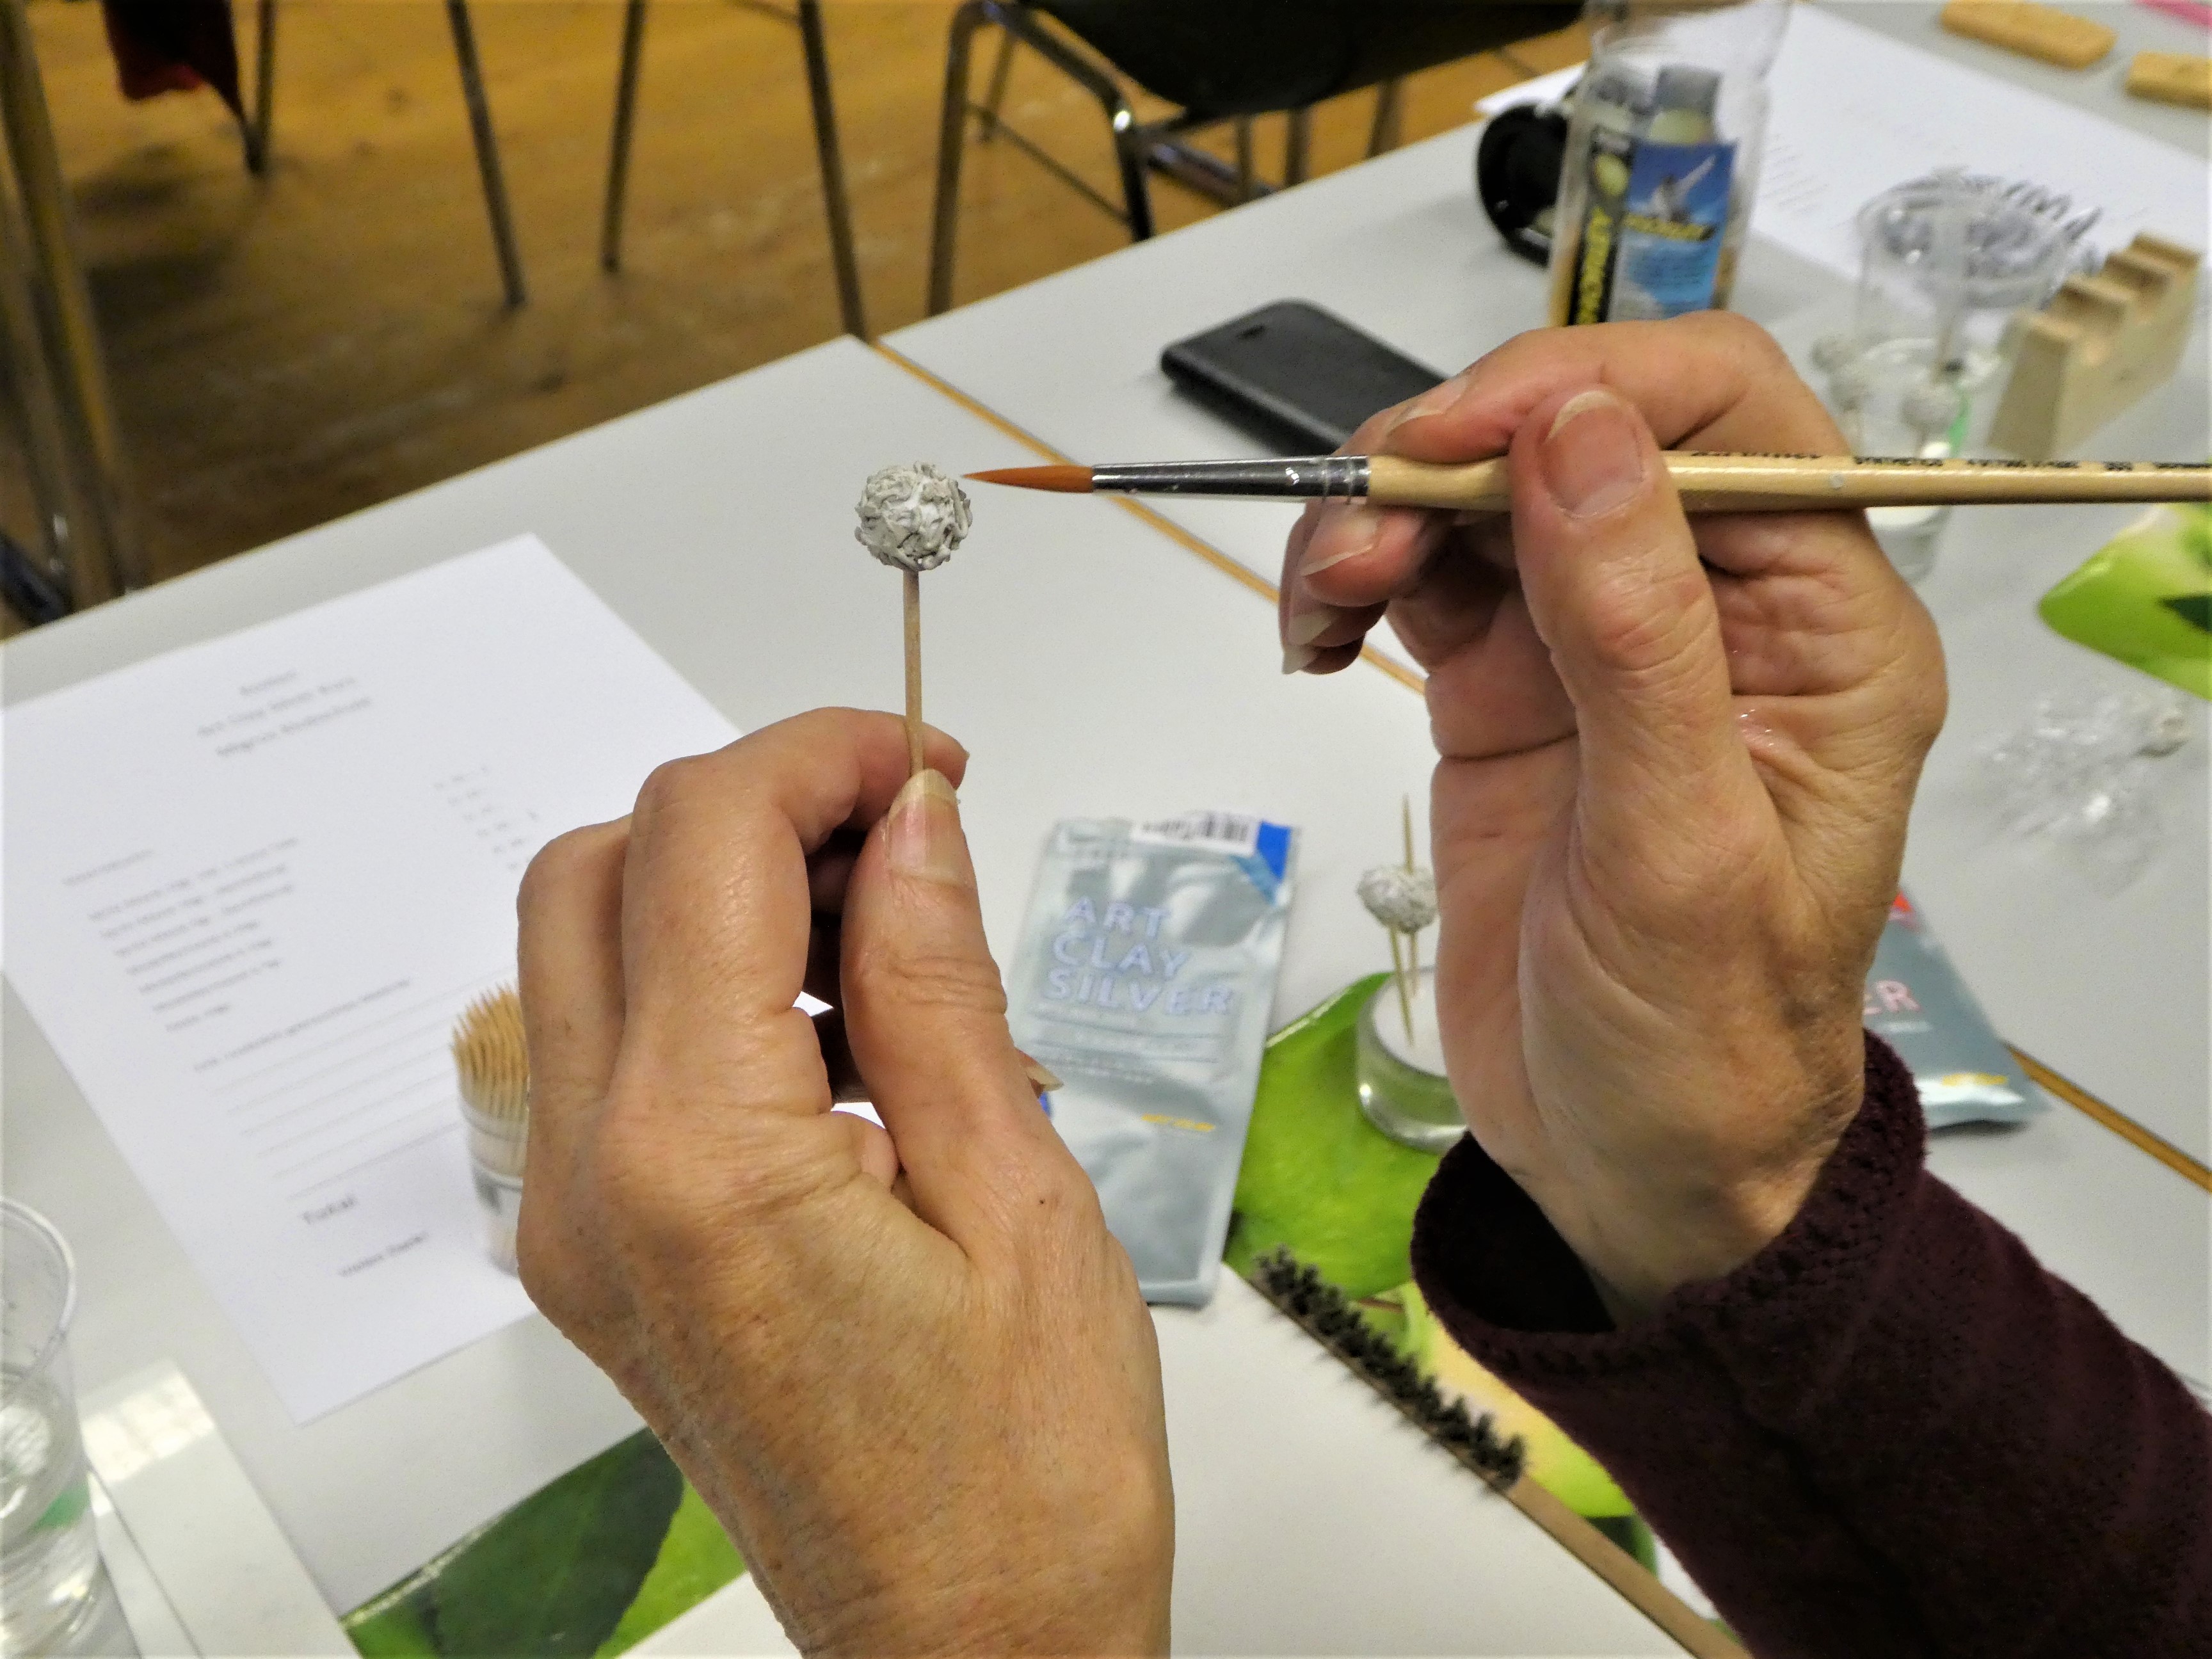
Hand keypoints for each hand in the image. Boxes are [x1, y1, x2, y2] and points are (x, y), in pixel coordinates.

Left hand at [515, 710, 1172, 1655]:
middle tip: (903, 830)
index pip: (702, 839)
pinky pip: (617, 1053)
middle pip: (601, 868)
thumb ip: (938, 983)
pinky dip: (715, 987)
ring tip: (900, 951)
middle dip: (755, 805)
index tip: (925, 765)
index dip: (821, 755)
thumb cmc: (1024, 1484)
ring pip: (591, 950)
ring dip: (728, 891)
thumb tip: (909, 822)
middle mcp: (596, 1188)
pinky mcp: (601, 1259)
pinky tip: (853, 1037)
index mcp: (702, 1161)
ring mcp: (579, 1229)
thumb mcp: (1021, 1199)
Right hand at [1280, 316, 1945, 1316]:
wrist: (1630, 1166)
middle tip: (1356, 539)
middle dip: (1453, 455)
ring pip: (1481, 495)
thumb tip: (1578, 428)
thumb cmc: (1703, 1044)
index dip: (1586, 388)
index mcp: (1821, 625)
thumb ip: (1637, 633)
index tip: (1454, 438)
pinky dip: (1355, 580)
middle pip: (1578, 432)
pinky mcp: (1507, 691)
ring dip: (1382, 515)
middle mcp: (1715, 606)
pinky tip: (1316, 637)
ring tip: (1322, 603)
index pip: (1724, 414)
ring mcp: (1599, 644)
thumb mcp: (1682, 849)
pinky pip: (1424, 580)